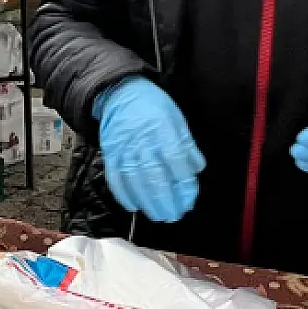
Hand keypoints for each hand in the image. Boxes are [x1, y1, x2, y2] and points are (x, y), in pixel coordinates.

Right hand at [93, 76, 204, 222]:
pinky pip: (115, 178)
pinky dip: (123, 195)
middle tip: (174, 214)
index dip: (183, 182)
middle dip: (166, 199)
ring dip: (147, 202)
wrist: (120, 93)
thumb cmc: (152, 105)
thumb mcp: (176, 118)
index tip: (189, 197)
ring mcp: (124, 148)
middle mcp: (142, 140)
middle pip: (154, 175)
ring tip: (158, 215)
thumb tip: (196, 168)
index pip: (175, 160)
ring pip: (135, 180)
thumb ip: (186, 144)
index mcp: (162, 129)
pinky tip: (133, 206)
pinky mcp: (110, 154)